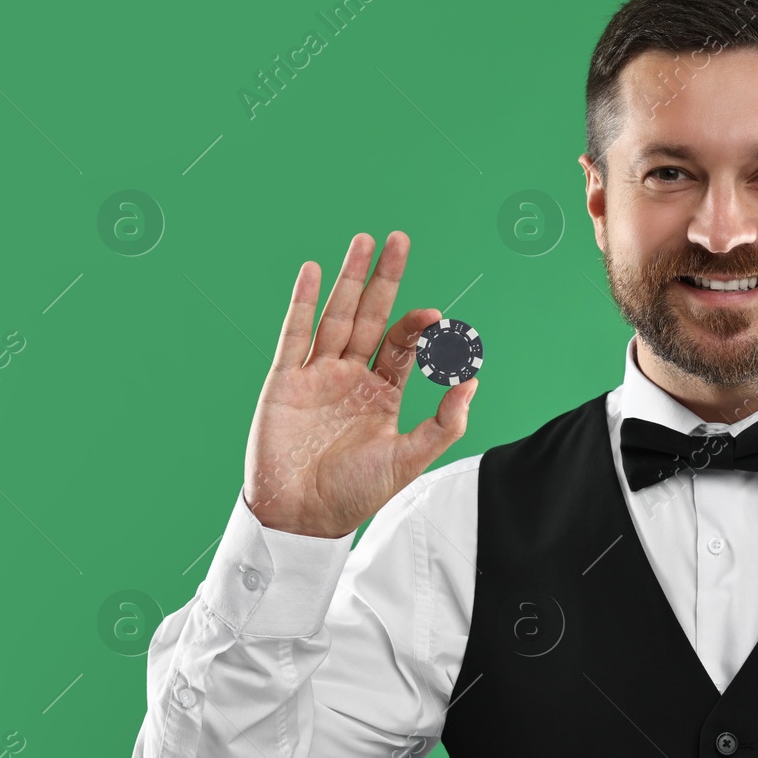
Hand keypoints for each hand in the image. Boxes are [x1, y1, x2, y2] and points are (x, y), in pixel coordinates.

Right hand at [242, 231, 477, 537]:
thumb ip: (445, 423)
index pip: (402, 345)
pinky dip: (304, 303)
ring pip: (336, 316)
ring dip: (348, 278)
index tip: (436, 317)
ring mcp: (317, 375)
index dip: (418, 327)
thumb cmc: (355, 494)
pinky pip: (295, 334)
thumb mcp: (410, 459)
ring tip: (363, 241)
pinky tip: (313, 271)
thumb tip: (473, 381)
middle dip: (384, 279)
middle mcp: (350, 377)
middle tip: (400, 239)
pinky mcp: (285, 381)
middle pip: (370, 316)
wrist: (302, 517)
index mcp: (382, 393)